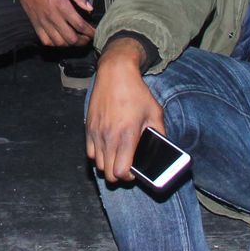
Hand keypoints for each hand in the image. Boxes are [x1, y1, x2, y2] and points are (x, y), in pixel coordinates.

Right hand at [15, 0, 94, 47]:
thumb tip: (90, 8)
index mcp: (62, 5)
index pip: (79, 25)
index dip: (90, 32)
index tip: (95, 33)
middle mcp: (53, 17)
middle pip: (71, 38)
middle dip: (82, 41)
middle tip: (87, 38)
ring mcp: (43, 23)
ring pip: (60, 43)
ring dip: (70, 44)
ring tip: (76, 40)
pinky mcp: (36, 26)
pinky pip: (46, 41)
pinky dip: (55, 44)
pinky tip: (61, 40)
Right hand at [86, 37, 165, 183]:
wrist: (115, 73)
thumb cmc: (136, 93)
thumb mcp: (155, 113)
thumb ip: (159, 134)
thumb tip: (160, 150)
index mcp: (127, 135)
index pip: (121, 172)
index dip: (129, 177)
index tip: (135, 171)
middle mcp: (108, 137)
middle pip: (108, 173)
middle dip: (119, 174)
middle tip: (128, 165)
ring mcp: (96, 133)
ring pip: (98, 165)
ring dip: (108, 165)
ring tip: (118, 157)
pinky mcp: (89, 128)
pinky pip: (90, 153)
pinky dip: (98, 156)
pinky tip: (108, 148)